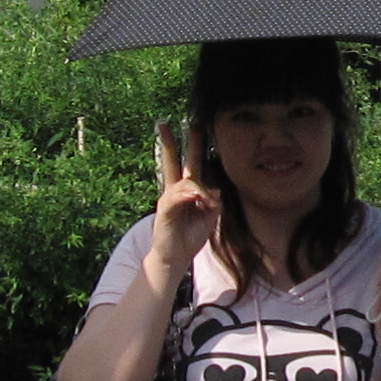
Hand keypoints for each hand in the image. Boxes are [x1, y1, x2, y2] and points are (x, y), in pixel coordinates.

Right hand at [146, 122, 217, 273]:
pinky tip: (198, 196)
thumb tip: (215, 190)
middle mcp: (174, 192)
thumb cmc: (190, 237)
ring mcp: (168, 200)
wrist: (175, 258)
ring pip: (182, 183)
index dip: (192, 147)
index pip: (188, 165)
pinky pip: (177, 197)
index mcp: (185, 192)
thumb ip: (213, 202)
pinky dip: (190, 195)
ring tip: (207, 202)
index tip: (194, 127)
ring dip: (197, 188)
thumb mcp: (209, 217)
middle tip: (165, 123)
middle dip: (169, 143)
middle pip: (171, 162)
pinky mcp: (165, 211)